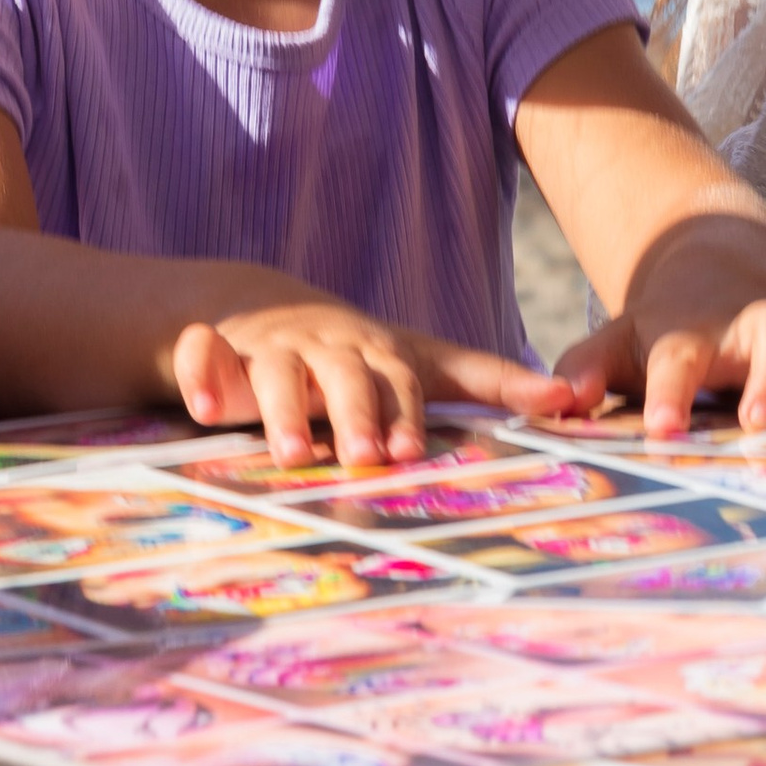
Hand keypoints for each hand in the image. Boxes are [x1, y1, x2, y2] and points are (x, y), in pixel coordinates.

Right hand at [173, 298, 556, 473]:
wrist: (259, 307)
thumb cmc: (355, 353)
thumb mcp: (419, 359)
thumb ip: (488, 378)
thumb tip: (567, 397)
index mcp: (378, 350)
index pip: (409, 375)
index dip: (410, 409)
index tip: (417, 449)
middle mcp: (328, 347)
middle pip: (347, 377)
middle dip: (359, 414)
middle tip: (372, 458)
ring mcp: (270, 348)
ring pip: (277, 372)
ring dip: (286, 409)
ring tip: (297, 454)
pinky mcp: (216, 353)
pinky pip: (200, 357)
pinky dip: (198, 373)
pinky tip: (199, 404)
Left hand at [533, 209, 765, 438]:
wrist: (717, 274)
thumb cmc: (661, 327)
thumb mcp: (614, 341)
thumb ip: (584, 368)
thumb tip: (557, 399)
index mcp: (693, 332)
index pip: (677, 360)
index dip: (669, 393)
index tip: (661, 430)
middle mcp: (753, 331)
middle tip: (764, 425)